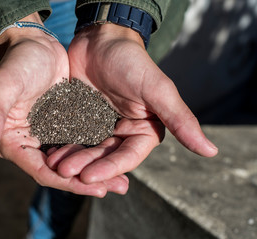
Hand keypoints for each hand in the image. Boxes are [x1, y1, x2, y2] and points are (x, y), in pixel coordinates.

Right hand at [0, 14, 125, 196]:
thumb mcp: (4, 85)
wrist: (36, 45)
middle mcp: (29, 144)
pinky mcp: (63, 126)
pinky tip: (117, 157)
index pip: (41, 171)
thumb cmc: (17, 62)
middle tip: (119, 187)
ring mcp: (48, 136)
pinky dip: (97, 153)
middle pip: (60, 172)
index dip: (68, 182)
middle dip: (88, 182)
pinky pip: (81, 144)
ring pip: (74, 161)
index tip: (96, 189)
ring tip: (122, 181)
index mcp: (12, 141)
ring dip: (97, 171)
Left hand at [48, 24, 217, 184]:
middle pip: (104, 157)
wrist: (101, 40)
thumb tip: (211, 151)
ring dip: (71, 158)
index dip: (109, 169)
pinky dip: (62, 145)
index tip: (88, 176)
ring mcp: (100, 127)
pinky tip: (49, 151)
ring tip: (53, 164)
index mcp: (144, 131)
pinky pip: (72, 136)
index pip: (128, 157)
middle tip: (63, 171)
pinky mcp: (81, 119)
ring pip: (86, 150)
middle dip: (85, 166)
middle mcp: (122, 133)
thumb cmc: (132, 61)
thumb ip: (180, 119)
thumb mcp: (157, 90)